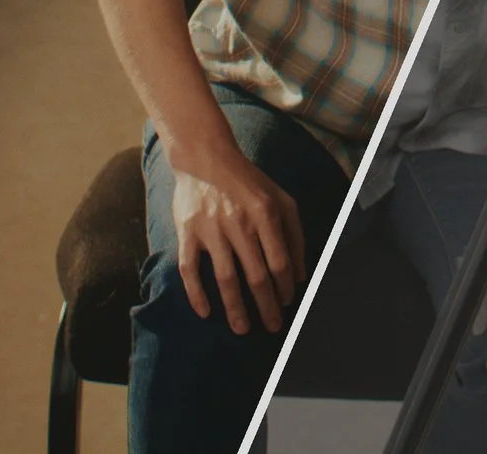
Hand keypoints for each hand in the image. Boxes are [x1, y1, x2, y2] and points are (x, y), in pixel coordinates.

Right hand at [169, 144, 306, 336]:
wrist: (205, 156)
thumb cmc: (248, 182)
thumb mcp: (281, 199)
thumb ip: (295, 234)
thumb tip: (300, 276)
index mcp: (265, 213)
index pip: (279, 263)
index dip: (284, 289)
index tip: (287, 305)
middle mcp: (239, 222)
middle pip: (256, 276)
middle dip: (266, 307)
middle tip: (272, 327)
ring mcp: (211, 228)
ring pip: (225, 278)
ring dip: (235, 309)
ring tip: (242, 329)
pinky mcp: (187, 231)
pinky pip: (189, 268)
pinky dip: (196, 293)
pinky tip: (205, 312)